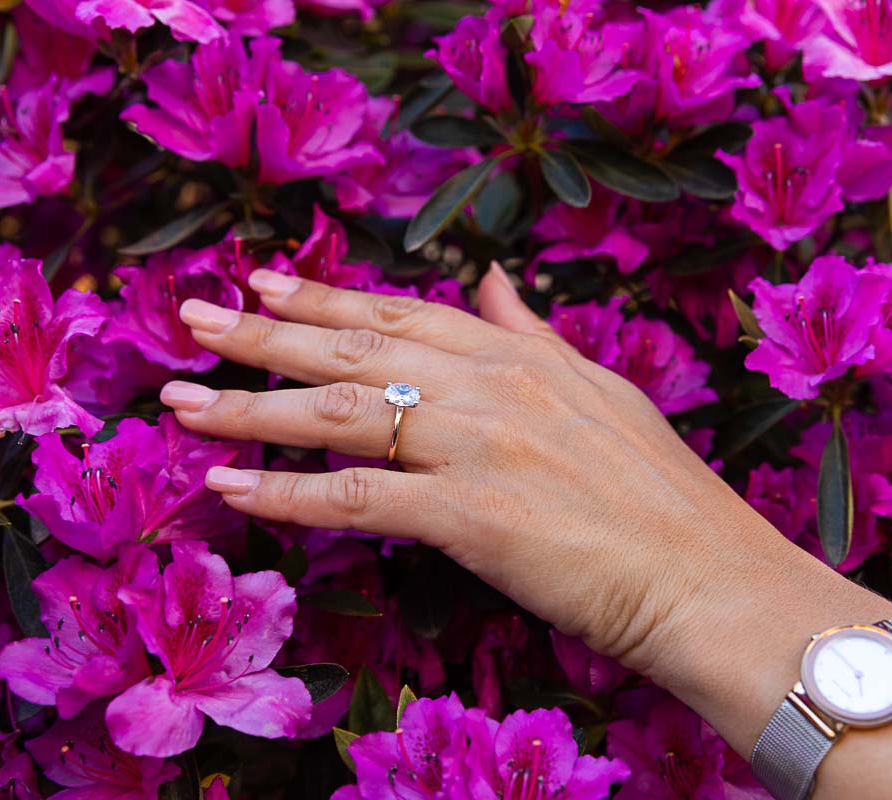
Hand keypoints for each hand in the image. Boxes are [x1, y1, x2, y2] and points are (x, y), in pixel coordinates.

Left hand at [161, 264, 877, 699]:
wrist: (710, 578)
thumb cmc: (663, 498)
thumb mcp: (600, 392)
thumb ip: (533, 336)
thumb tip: (489, 281)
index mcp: (520, 357)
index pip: (402, 314)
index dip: (327, 299)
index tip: (264, 282)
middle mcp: (490, 386)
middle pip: (354, 352)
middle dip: (264, 334)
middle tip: (191, 319)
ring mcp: (478, 446)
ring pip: (340, 416)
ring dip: (251, 407)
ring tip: (181, 401)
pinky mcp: (470, 514)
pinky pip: (356, 499)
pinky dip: (286, 495)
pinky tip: (229, 488)